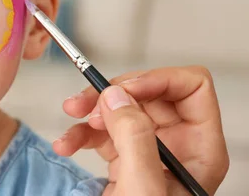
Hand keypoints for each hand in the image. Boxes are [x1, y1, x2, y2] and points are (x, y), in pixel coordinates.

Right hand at [52, 66, 228, 194]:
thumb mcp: (142, 187)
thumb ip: (133, 136)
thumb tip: (115, 94)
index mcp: (199, 147)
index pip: (191, 87)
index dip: (157, 80)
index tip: (122, 89)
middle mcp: (177, 144)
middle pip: (149, 93)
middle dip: (112, 94)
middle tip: (85, 103)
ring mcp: (149, 150)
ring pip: (121, 107)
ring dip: (90, 111)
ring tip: (69, 119)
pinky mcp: (125, 158)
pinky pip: (102, 130)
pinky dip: (80, 133)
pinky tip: (65, 145)